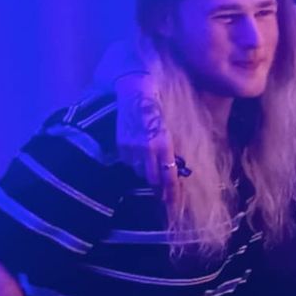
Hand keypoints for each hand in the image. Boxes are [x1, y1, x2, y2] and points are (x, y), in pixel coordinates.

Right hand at [115, 76, 180, 211]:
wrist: (135, 91)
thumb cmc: (159, 107)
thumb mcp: (170, 129)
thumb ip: (170, 149)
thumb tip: (174, 168)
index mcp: (163, 143)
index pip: (169, 175)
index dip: (171, 192)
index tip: (173, 204)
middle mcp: (147, 148)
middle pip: (153, 179)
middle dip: (159, 187)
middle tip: (163, 195)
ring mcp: (131, 147)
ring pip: (139, 172)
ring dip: (146, 173)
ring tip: (150, 169)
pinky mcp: (121, 144)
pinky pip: (128, 162)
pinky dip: (134, 163)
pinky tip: (138, 156)